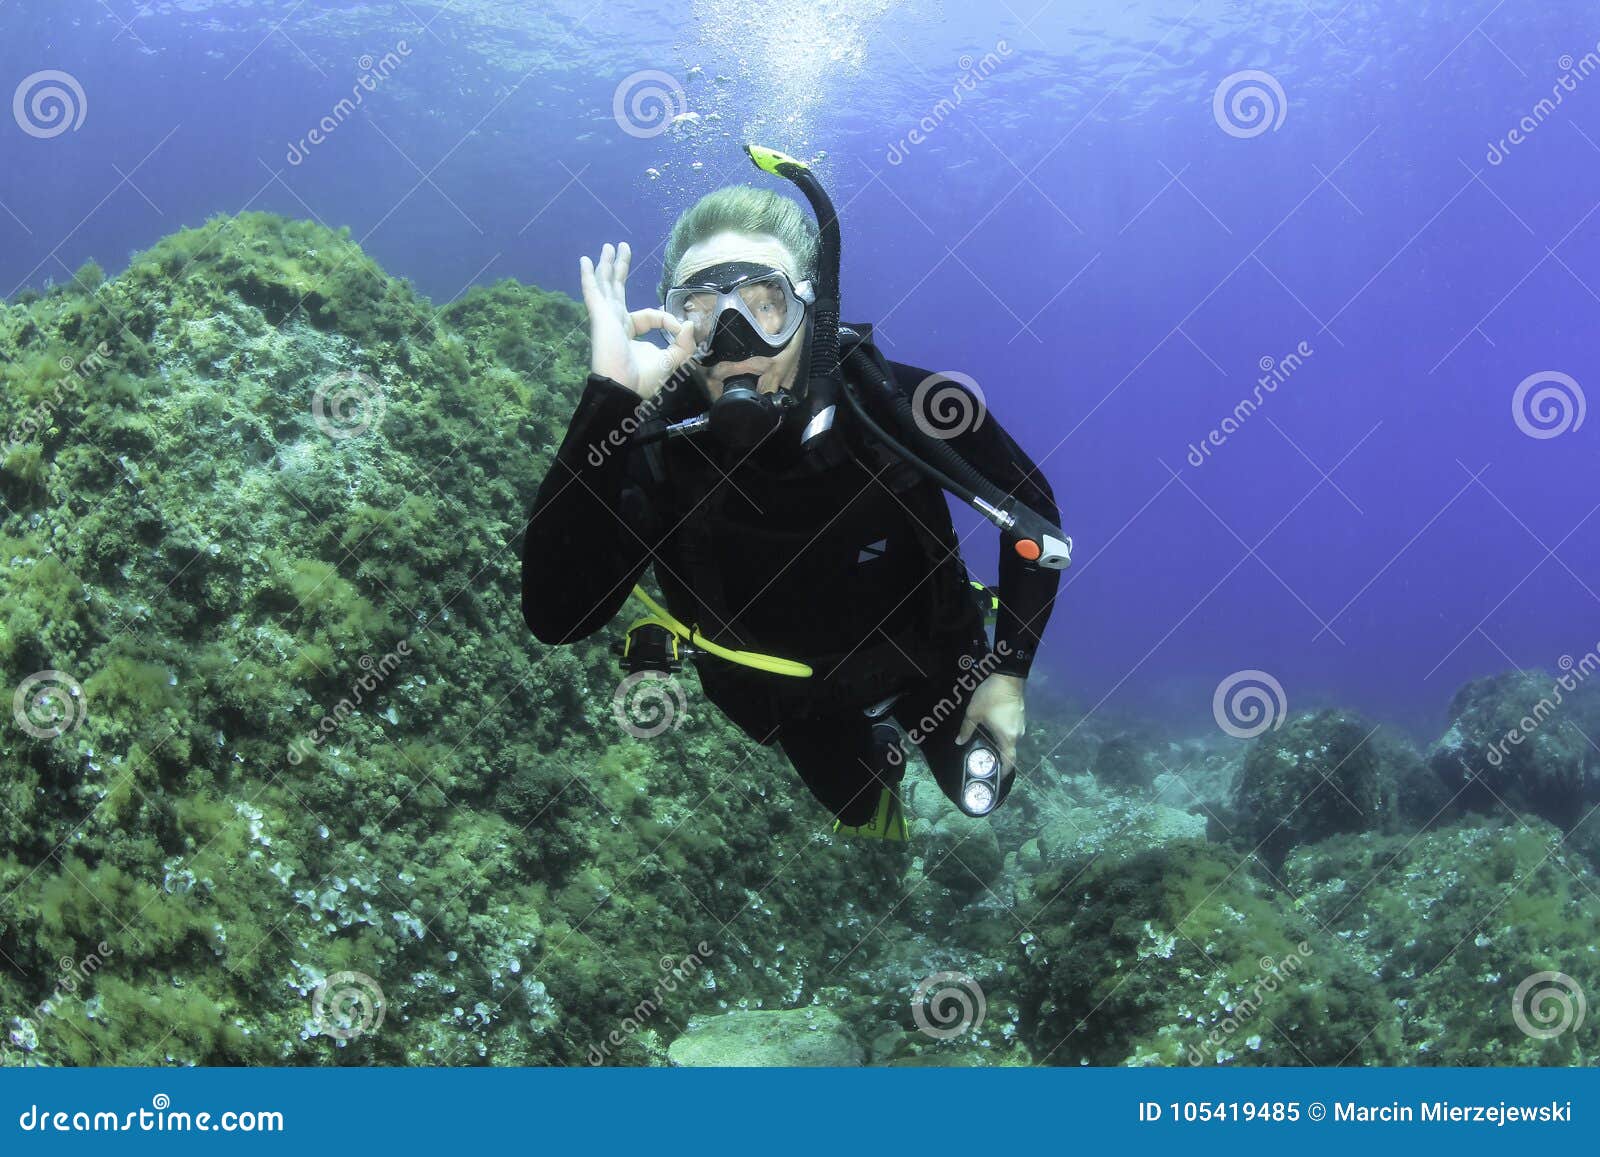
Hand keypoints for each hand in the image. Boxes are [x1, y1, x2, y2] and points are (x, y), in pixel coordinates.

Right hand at [579, 241, 698, 398]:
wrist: (624, 388)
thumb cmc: (643, 379)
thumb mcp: (672, 360)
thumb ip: (684, 343)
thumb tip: (689, 323)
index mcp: (631, 332)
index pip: (650, 315)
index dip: (668, 320)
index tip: (681, 327)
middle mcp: (617, 322)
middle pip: (617, 288)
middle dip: (620, 267)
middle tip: (621, 247)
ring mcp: (606, 318)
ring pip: (606, 284)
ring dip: (607, 264)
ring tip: (609, 246)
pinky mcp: (600, 317)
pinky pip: (593, 292)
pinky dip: (589, 276)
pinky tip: (586, 261)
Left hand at [956, 673, 1025, 774]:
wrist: (1007, 677)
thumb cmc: (991, 697)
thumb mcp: (973, 714)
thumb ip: (966, 730)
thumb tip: (959, 742)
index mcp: (1008, 737)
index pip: (1009, 761)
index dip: (1003, 771)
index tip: (995, 777)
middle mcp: (1018, 734)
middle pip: (1009, 751)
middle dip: (998, 756)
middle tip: (984, 759)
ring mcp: (1021, 725)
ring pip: (1010, 740)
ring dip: (1000, 744)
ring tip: (985, 745)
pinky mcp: (1020, 716)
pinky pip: (1012, 731)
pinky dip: (1003, 734)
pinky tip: (992, 730)